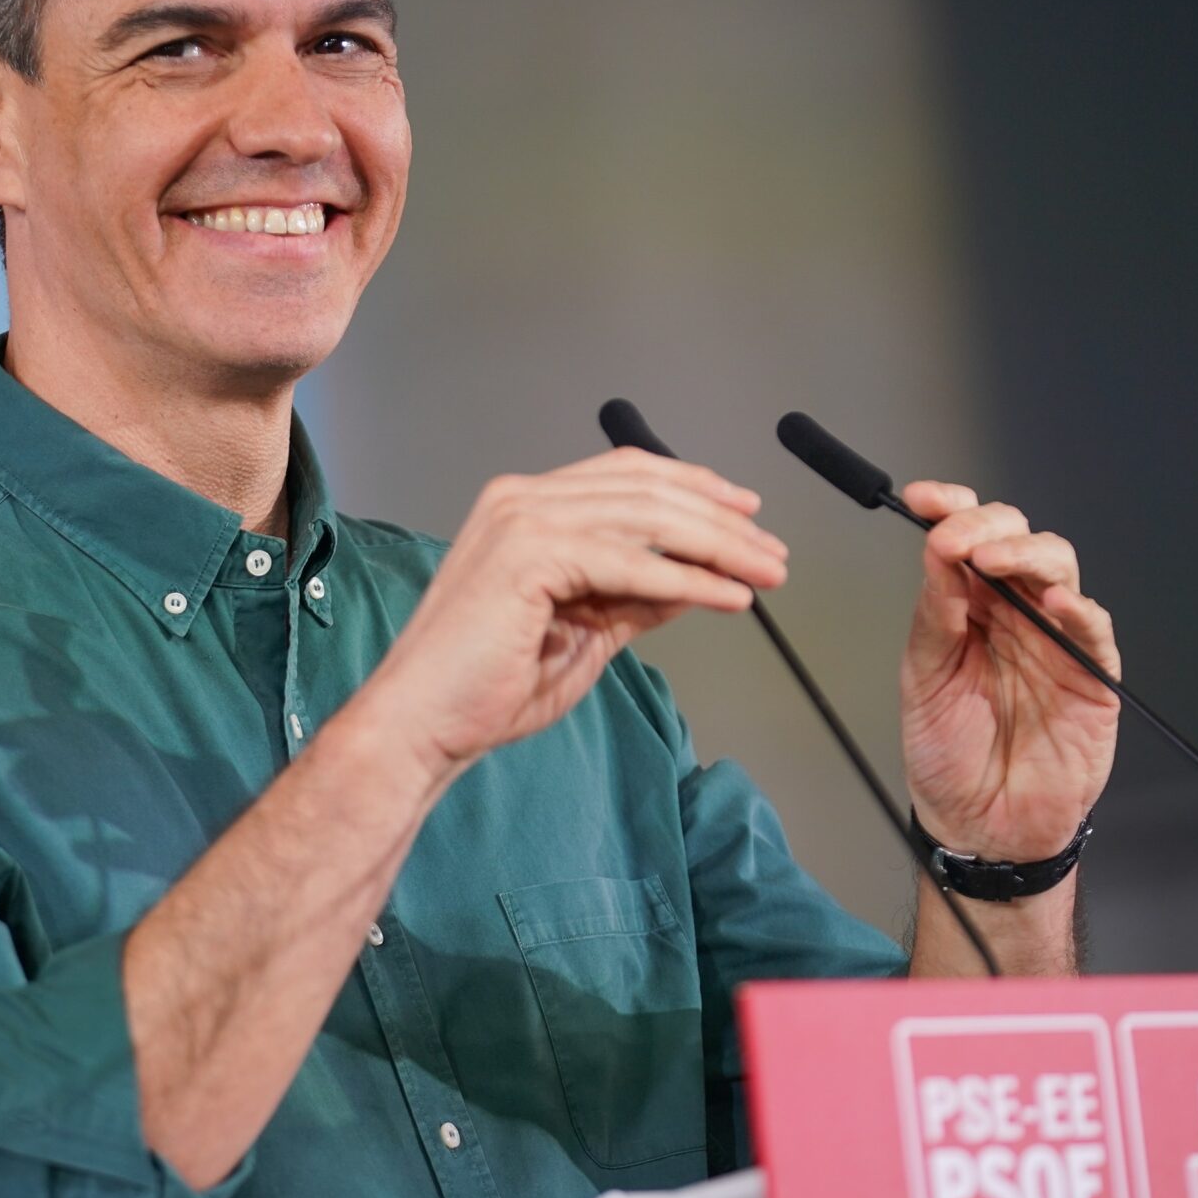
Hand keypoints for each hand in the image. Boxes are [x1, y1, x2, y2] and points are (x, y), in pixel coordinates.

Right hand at [351, 449, 786, 782]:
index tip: (747, 515)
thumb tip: (696, 581)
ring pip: (648, 518)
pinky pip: (633, 563)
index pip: (625, 474)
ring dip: (720, 547)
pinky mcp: (530, 554)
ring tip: (767, 572)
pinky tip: (729, 597)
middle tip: (775, 551)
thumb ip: (632, 599)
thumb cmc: (484, 689)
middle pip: (646, 488)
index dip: (693, 487)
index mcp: (523, 506)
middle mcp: (520, 499)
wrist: (422, 723)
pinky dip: (690, 580)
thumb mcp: (583, 633)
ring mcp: (521, 519)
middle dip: (721, 520)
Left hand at [896, 481, 1117, 863]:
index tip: (922, 498)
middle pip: (1016, 538)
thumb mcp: (924, 678)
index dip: (949, 508)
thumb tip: (937, 551)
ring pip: (1058, 567)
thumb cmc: (948, 756)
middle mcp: (1013, 613)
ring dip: (1025, 553)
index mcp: (968, 607)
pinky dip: (1076, 607)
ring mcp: (1054, 639)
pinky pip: (1094, 628)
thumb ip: (934, 615)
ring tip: (989, 561)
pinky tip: (1050, 601)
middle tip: (954, 537)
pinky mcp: (1091, 674)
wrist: (980, 825)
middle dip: (986, 524)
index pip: (966, 538)